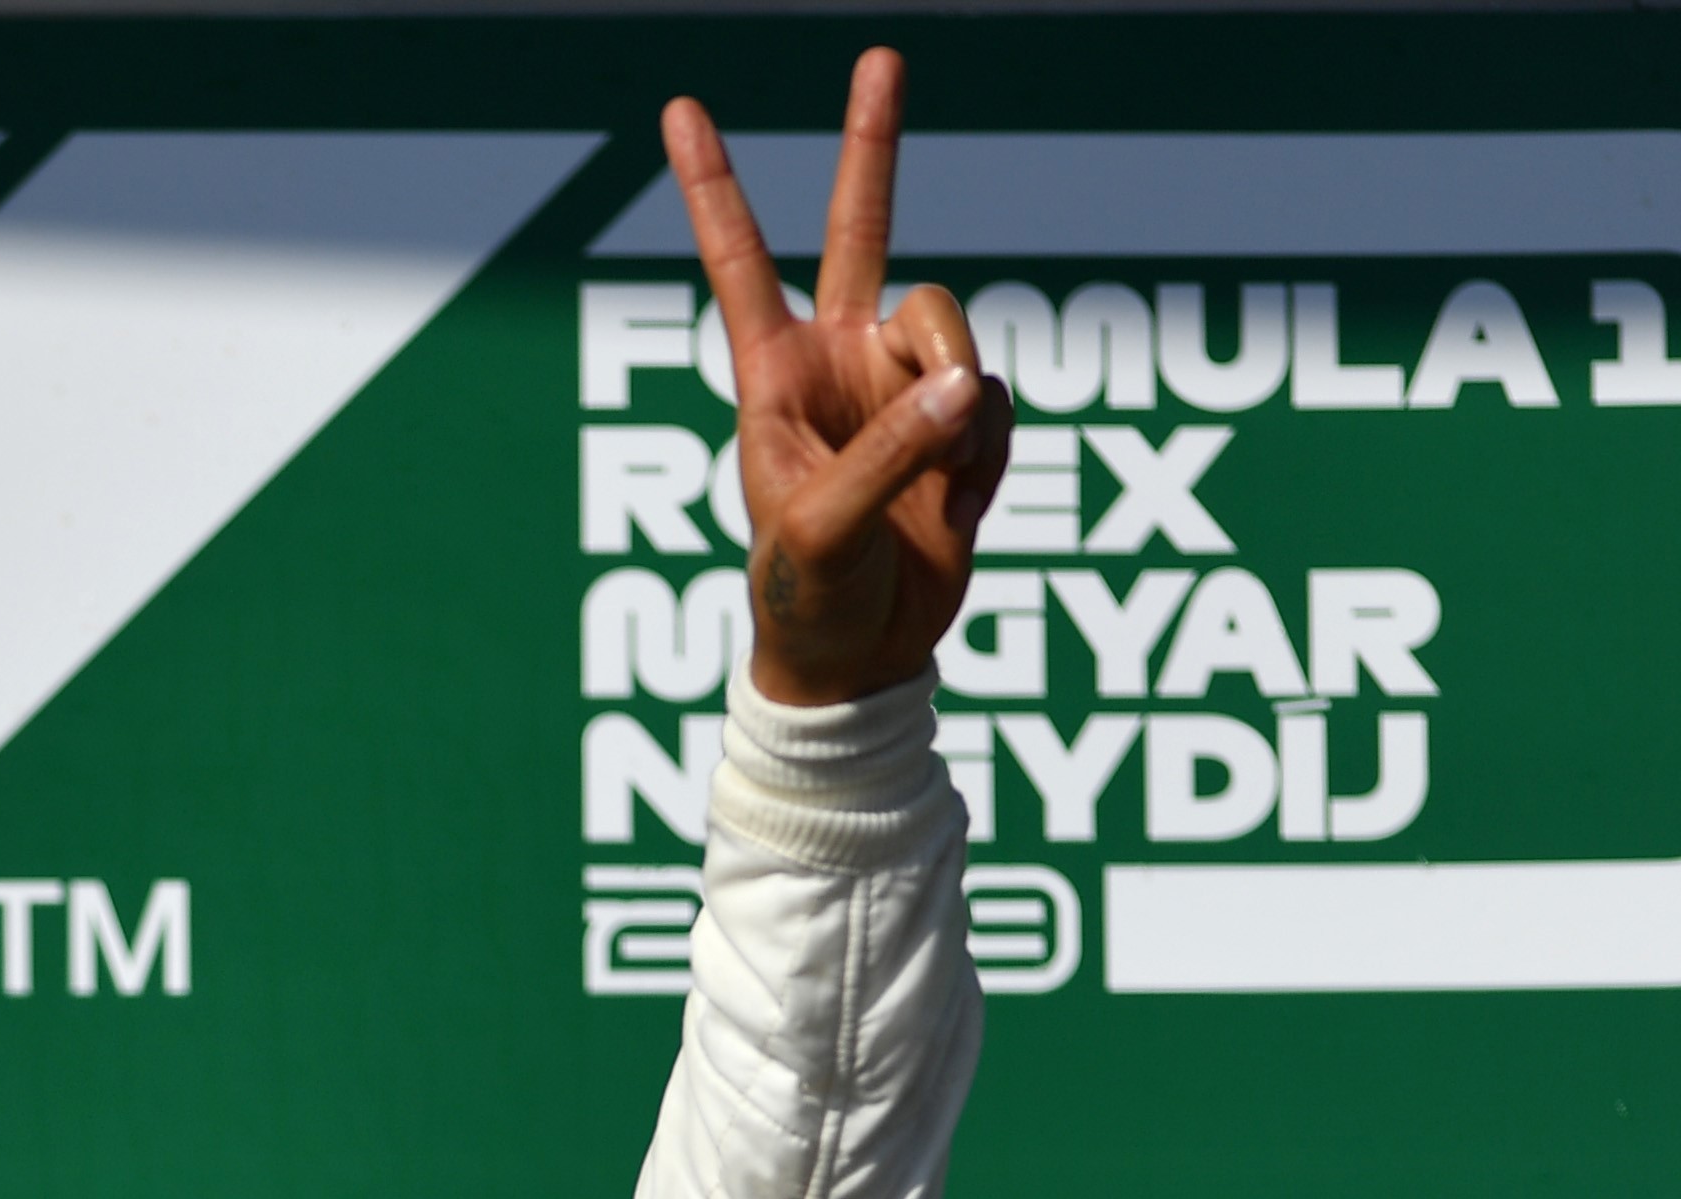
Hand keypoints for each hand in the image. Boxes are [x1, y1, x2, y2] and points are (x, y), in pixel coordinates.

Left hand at [663, 52, 1014, 707]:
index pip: (740, 261)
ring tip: (940, 482)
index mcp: (774, 374)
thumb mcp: (824, 529)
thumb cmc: (809, 596)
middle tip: (880, 57)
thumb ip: (889, 452)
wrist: (863, 656)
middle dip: (873, 143)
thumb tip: (965, 383)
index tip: (680, 109)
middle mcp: (838, 359)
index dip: (714, 186)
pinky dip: (991, 453)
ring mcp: (903, 384)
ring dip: (957, 403)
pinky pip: (1000, 399)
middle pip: (863, 229)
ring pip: (956, 328)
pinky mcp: (962, 420)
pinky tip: (962, 505)